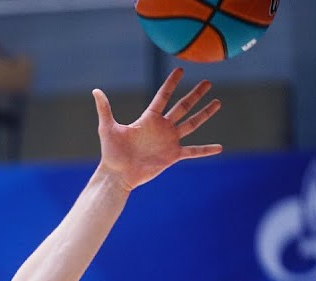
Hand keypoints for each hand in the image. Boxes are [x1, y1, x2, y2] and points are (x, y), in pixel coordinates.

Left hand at [93, 67, 221, 190]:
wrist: (117, 175)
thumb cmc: (111, 153)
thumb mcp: (107, 128)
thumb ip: (104, 109)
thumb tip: (95, 90)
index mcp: (148, 119)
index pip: (162, 96)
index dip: (171, 83)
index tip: (180, 70)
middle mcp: (161, 128)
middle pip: (182, 107)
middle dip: (195, 95)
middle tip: (208, 82)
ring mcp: (169, 141)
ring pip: (191, 124)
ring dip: (205, 114)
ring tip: (218, 102)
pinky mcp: (172, 156)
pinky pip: (193, 151)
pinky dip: (206, 150)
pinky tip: (220, 147)